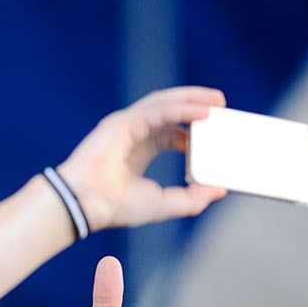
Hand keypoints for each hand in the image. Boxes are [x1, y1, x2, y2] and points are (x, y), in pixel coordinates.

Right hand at [57, 86, 227, 232]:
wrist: (85, 205)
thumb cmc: (114, 207)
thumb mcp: (163, 204)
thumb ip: (192, 199)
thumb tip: (219, 190)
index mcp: (139, 151)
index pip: (170, 131)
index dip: (192, 129)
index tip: (214, 132)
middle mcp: (133, 134)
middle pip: (169, 110)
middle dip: (196, 104)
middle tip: (222, 105)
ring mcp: (125, 126)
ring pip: (163, 103)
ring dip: (192, 99)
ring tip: (217, 101)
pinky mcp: (122, 123)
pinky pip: (157, 111)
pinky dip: (181, 109)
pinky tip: (202, 112)